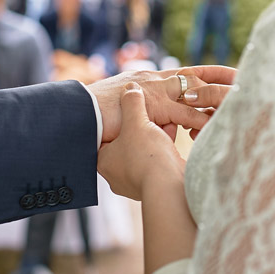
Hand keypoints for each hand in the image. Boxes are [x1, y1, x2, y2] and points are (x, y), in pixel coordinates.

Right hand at [88, 65, 235, 142]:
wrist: (79, 116)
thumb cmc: (99, 118)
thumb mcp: (132, 117)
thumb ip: (153, 119)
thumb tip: (170, 130)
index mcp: (150, 80)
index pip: (185, 72)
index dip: (209, 72)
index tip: (230, 73)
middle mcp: (154, 80)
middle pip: (195, 74)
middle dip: (221, 76)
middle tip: (245, 77)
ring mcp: (154, 91)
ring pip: (195, 90)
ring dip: (219, 94)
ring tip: (242, 98)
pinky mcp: (153, 106)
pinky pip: (185, 113)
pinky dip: (203, 118)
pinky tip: (220, 122)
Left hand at [98, 84, 185, 200]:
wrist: (169, 186)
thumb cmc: (147, 155)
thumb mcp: (136, 121)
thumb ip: (132, 102)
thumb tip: (130, 87)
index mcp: (103, 161)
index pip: (105, 134)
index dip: (119, 119)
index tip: (130, 111)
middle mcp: (115, 175)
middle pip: (127, 143)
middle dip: (141, 129)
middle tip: (150, 119)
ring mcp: (133, 183)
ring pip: (143, 152)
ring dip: (154, 139)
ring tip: (165, 128)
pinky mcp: (153, 186)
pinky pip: (155, 162)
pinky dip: (162, 150)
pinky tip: (171, 141)